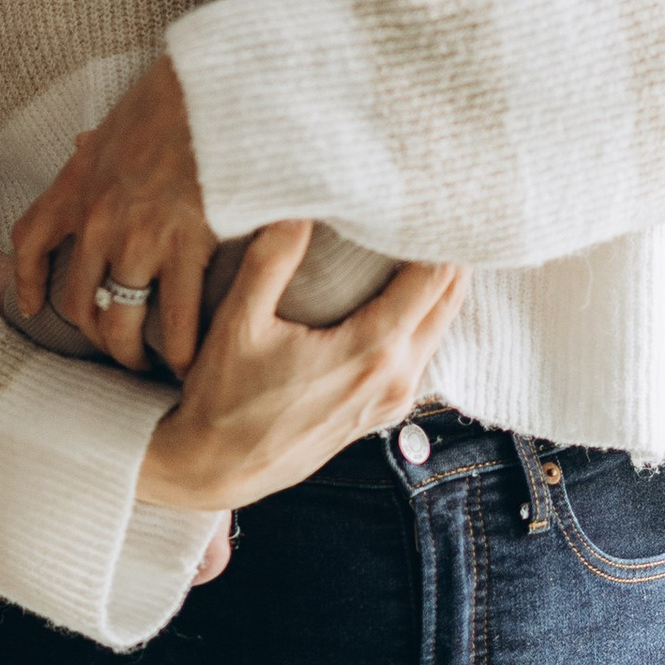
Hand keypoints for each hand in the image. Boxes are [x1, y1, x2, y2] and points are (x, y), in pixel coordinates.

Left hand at [12, 57, 216, 373]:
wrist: (214, 89)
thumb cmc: (171, 98)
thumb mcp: (116, 121)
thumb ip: (97, 149)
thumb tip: (82, 144)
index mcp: (76, 185)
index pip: (30, 239)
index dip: (26, 281)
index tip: (32, 305)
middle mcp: (97, 220)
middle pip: (79, 301)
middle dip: (96, 334)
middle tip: (116, 348)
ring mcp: (139, 238)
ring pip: (122, 320)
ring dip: (132, 353)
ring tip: (150, 368)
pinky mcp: (185, 247)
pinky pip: (175, 318)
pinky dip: (182, 349)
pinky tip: (191, 363)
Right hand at [134, 223, 464, 516]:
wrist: (215, 469)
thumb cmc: (222, 398)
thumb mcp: (238, 322)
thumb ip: (270, 259)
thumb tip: (296, 203)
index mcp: (371, 350)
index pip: (433, 277)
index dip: (441, 233)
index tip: (434, 195)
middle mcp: (395, 377)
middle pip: (449, 300)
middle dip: (449, 251)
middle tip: (440, 205)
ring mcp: (392, 399)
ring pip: (438, 327)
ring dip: (438, 284)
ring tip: (425, 237)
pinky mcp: (380, 412)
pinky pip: (420, 352)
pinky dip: (422, 316)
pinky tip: (402, 293)